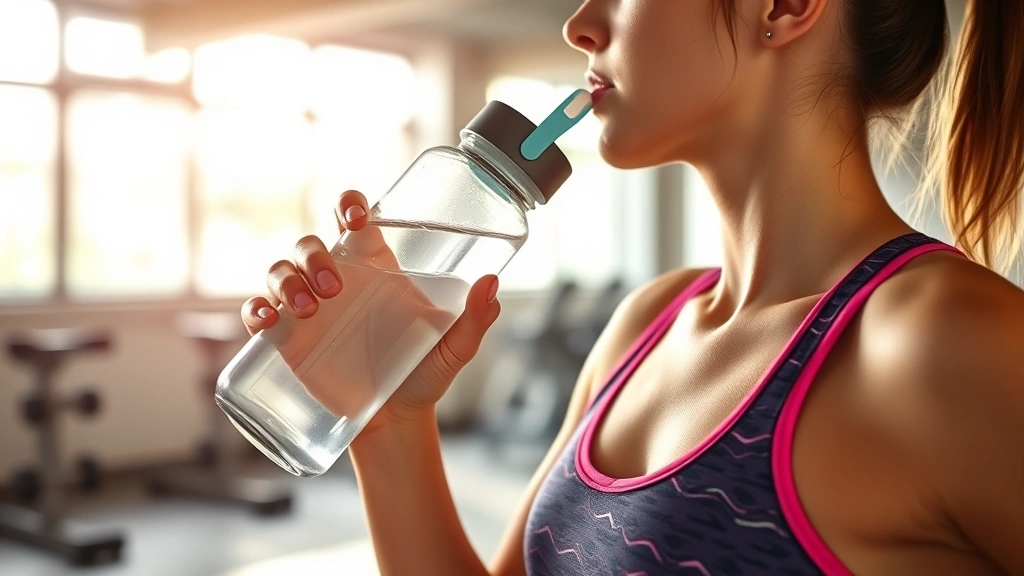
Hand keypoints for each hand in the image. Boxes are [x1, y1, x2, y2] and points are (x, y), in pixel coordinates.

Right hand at [239, 190, 501, 435]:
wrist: (395, 424)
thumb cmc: (423, 377)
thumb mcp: (454, 350)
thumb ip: (475, 320)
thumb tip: (492, 285)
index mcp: (376, 269)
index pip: (354, 219)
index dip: (348, 204)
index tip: (356, 216)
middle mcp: (338, 280)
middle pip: (310, 244)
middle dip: (314, 254)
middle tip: (335, 287)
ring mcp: (308, 308)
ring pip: (280, 271)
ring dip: (285, 279)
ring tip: (308, 308)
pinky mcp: (287, 338)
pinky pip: (259, 312)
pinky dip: (255, 309)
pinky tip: (267, 320)